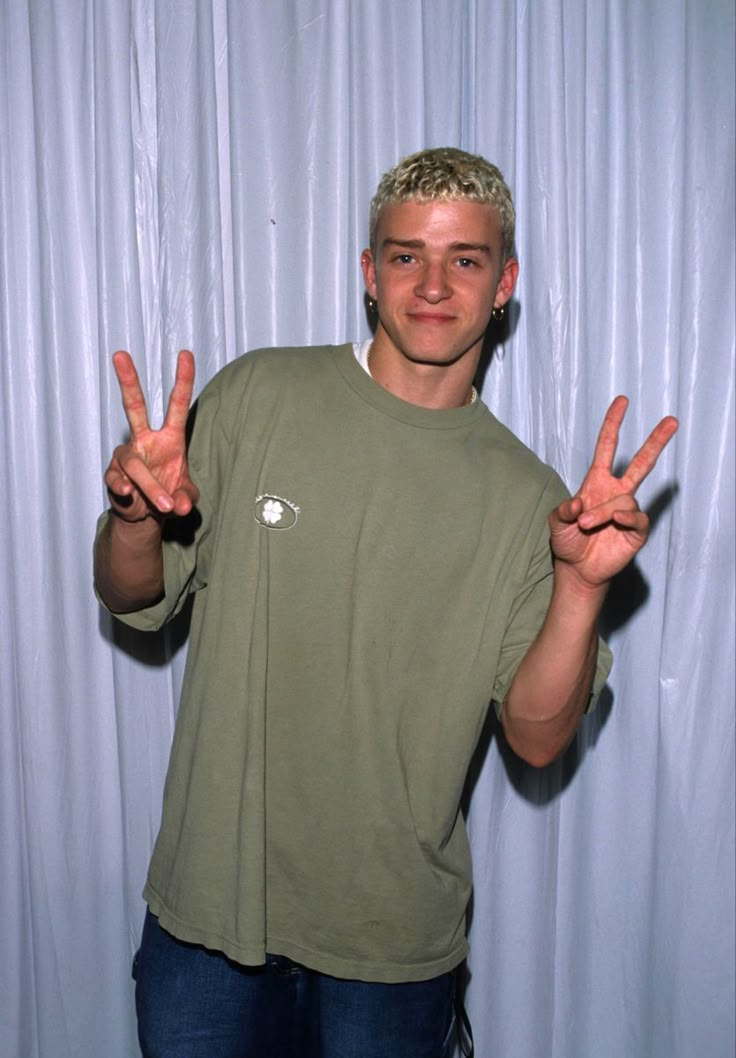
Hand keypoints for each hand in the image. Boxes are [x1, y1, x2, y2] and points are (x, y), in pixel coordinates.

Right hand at [104, 349, 199, 521]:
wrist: (145, 516)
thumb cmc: (169, 495)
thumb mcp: (186, 498)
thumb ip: (188, 499)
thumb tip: (182, 505)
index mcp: (169, 439)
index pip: (177, 404)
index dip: (182, 380)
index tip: (185, 354)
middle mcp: (145, 441)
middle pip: (134, 407)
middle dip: (128, 381)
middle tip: (120, 354)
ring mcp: (127, 457)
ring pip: (134, 464)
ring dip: (151, 486)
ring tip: (166, 505)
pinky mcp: (113, 476)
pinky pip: (116, 480)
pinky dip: (124, 489)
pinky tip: (129, 494)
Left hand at [549, 396, 677, 589]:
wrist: (577, 570)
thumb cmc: (567, 541)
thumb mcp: (556, 523)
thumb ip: (562, 511)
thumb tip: (579, 504)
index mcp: (596, 483)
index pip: (607, 447)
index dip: (613, 424)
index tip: (622, 401)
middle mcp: (616, 493)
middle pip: (641, 462)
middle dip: (656, 442)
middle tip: (672, 421)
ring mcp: (627, 511)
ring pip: (625, 500)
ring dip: (604, 511)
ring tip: (586, 524)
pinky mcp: (635, 531)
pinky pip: (637, 518)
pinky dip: (626, 517)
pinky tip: (616, 521)